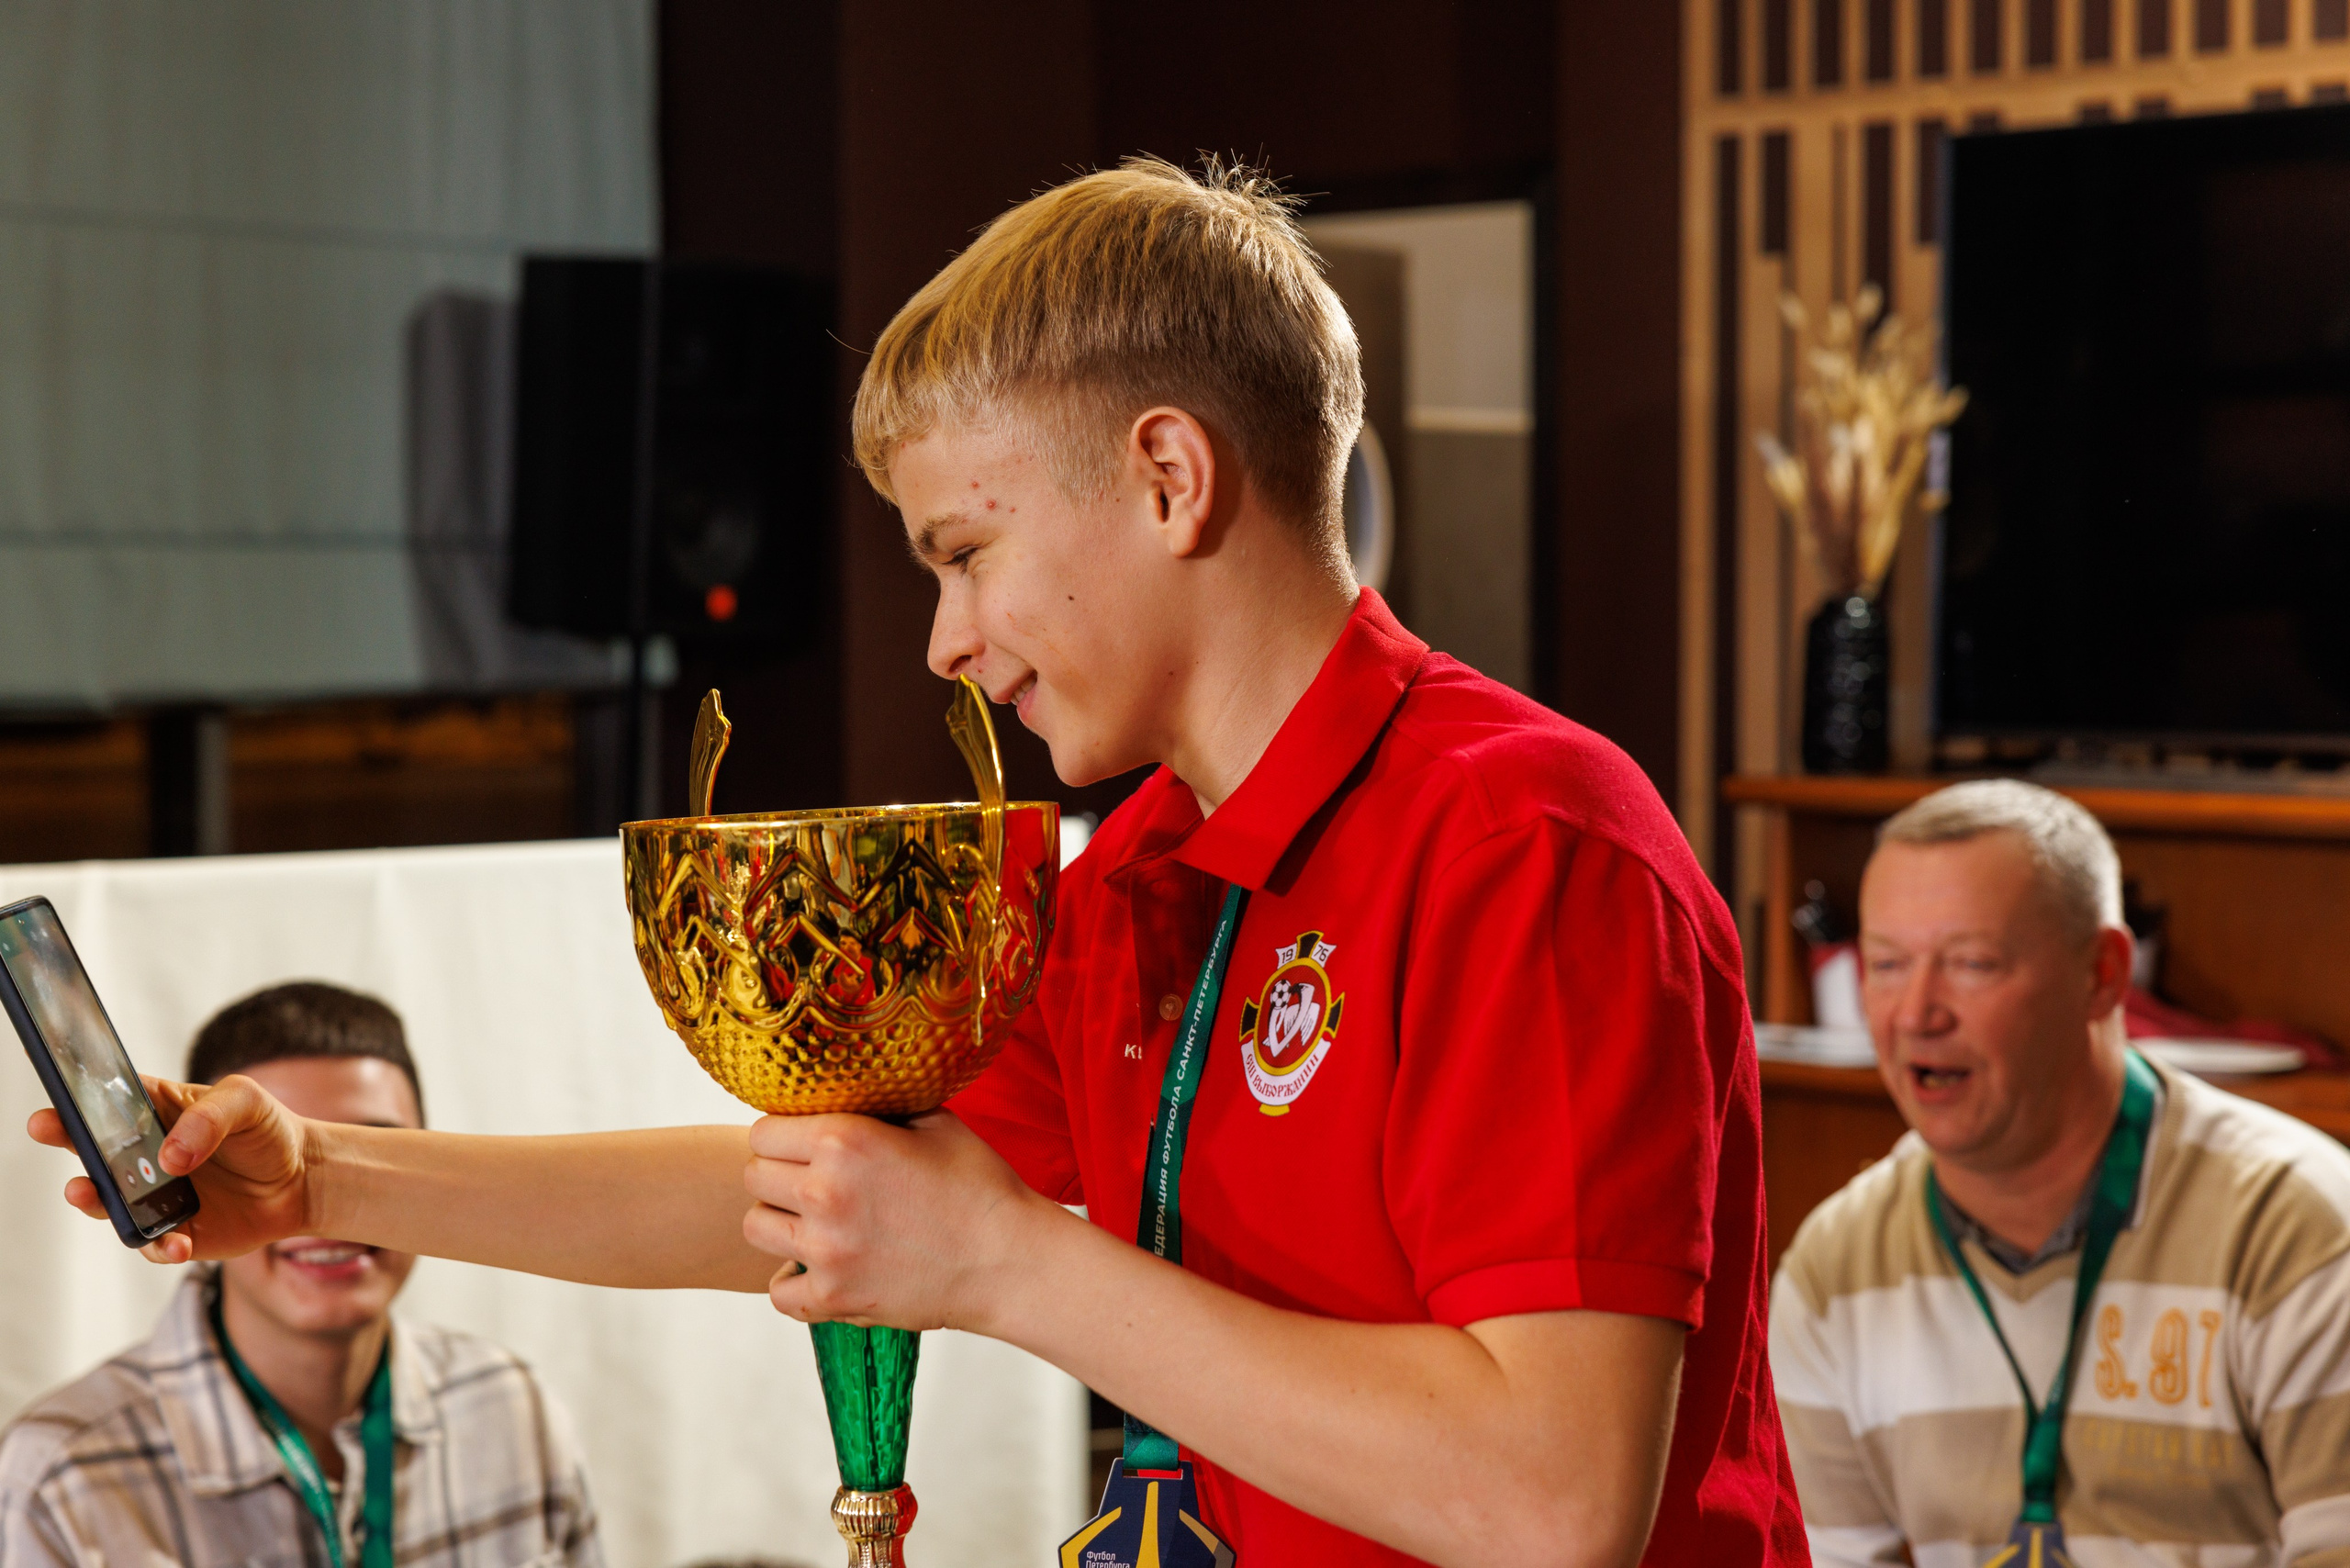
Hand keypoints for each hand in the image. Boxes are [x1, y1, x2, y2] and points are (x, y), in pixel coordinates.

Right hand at [28, 1074, 318, 1263]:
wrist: (304, 1180)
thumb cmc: (269, 1130)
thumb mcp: (246, 1101)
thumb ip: (208, 1118)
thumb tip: (170, 1157)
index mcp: (155, 1113)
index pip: (105, 1102)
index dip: (73, 1101)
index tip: (49, 1103)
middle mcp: (145, 1155)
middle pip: (92, 1149)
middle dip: (64, 1139)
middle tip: (45, 1130)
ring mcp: (154, 1195)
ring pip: (109, 1201)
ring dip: (92, 1198)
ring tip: (85, 1191)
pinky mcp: (174, 1231)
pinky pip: (152, 1243)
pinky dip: (158, 1245)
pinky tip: (178, 1242)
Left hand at [741, 1108, 1054, 1331]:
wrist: (1010, 1261)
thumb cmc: (981, 1187)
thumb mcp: (936, 1121)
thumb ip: (881, 1107)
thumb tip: (850, 1095)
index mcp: (844, 1140)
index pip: (764, 1131)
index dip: (781, 1136)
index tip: (802, 1145)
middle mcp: (824, 1192)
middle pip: (753, 1176)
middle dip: (778, 1175)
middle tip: (811, 1183)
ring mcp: (825, 1249)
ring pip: (755, 1228)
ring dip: (780, 1223)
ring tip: (814, 1223)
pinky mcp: (834, 1296)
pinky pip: (778, 1291)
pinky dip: (794, 1282)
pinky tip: (821, 1268)